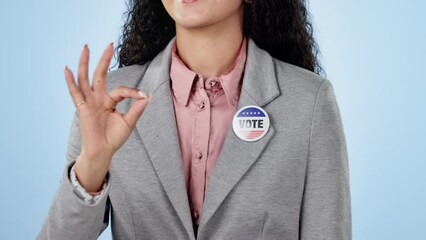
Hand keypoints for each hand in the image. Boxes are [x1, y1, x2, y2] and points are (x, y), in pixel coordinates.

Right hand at [64, 43, 149, 191]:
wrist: (103, 152)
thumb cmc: (114, 138)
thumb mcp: (129, 122)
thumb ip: (137, 109)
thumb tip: (148, 96)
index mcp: (110, 101)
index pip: (121, 90)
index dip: (133, 91)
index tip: (144, 96)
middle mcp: (98, 98)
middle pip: (100, 74)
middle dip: (105, 59)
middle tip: (110, 43)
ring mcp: (89, 102)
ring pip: (86, 79)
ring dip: (85, 63)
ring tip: (86, 47)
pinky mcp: (82, 109)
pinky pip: (75, 93)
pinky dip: (70, 81)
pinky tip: (67, 69)